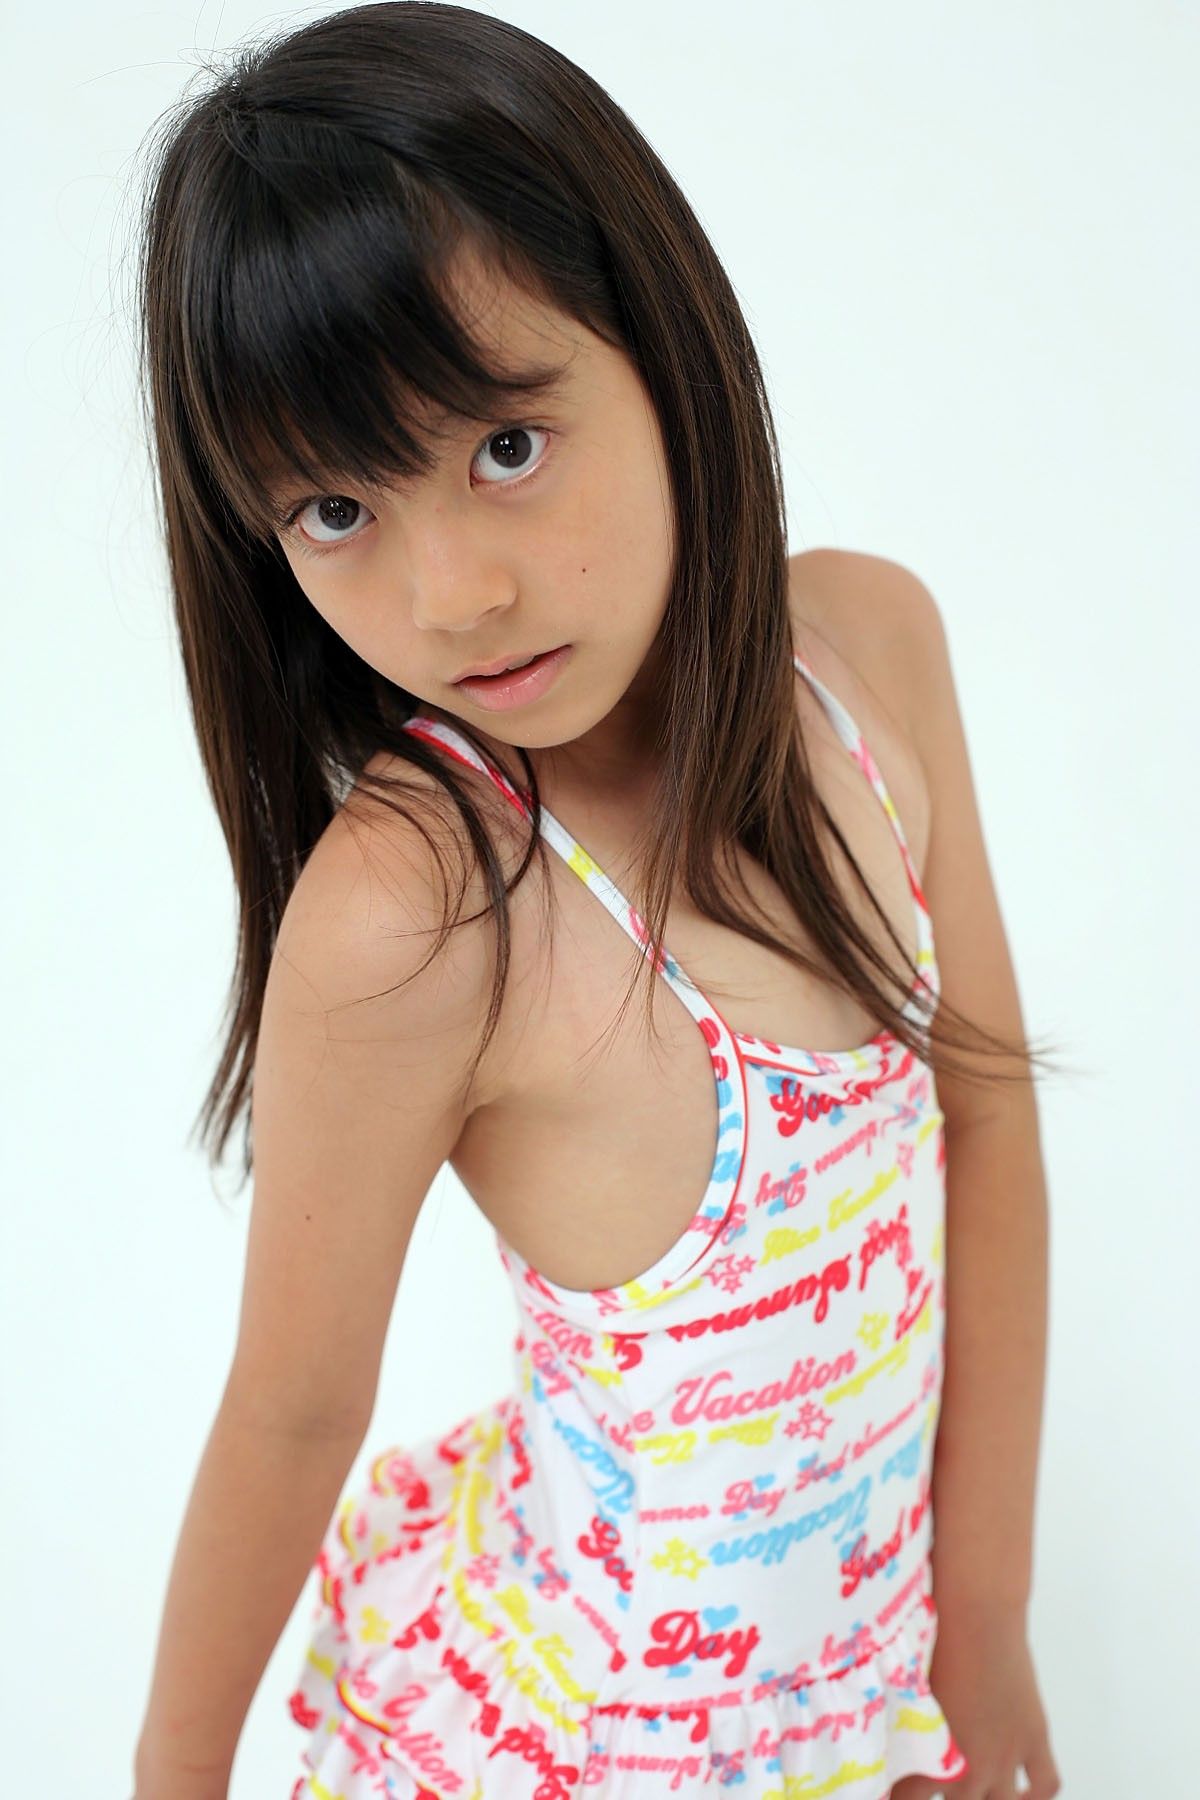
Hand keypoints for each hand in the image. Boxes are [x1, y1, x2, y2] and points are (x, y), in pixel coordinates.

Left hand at [890, 1601, 1060, 1799]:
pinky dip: (1035, 1794)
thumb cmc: (930, 1645)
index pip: (907, 1798)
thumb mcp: (905, 1694)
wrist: (975, 1616)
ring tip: (978, 1787)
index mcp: (932, 1760)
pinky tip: (1022, 1793)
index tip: (891, 1789)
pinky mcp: (1034, 1736)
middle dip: (944, 1795)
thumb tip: (885, 1742)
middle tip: (935, 1777)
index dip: (898, 1795)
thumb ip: (901, 1728)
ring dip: (989, 1798)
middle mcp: (971, 1769)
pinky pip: (1045, 1784)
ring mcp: (1007, 1756)